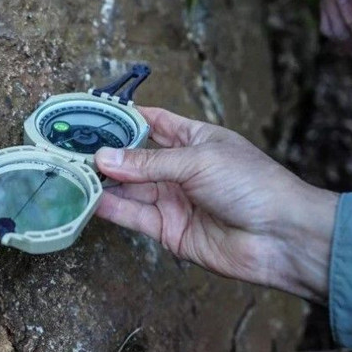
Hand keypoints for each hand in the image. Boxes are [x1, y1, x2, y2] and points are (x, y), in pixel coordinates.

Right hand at [95, 107, 337, 302]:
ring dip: (103, 182)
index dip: (124, 117)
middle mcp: (181, 169)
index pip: (153, 122)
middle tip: (69, 148)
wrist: (282, 238)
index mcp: (195, 140)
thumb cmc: (253, 186)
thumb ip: (148, 163)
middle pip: (134, 158)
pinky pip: (134, 217)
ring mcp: (174, 201)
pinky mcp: (169, 231)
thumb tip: (104, 157)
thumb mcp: (198, 161)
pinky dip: (112, 208)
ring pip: (129, 188)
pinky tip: (90, 199)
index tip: (91, 113)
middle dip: (105, 153)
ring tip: (71, 173)